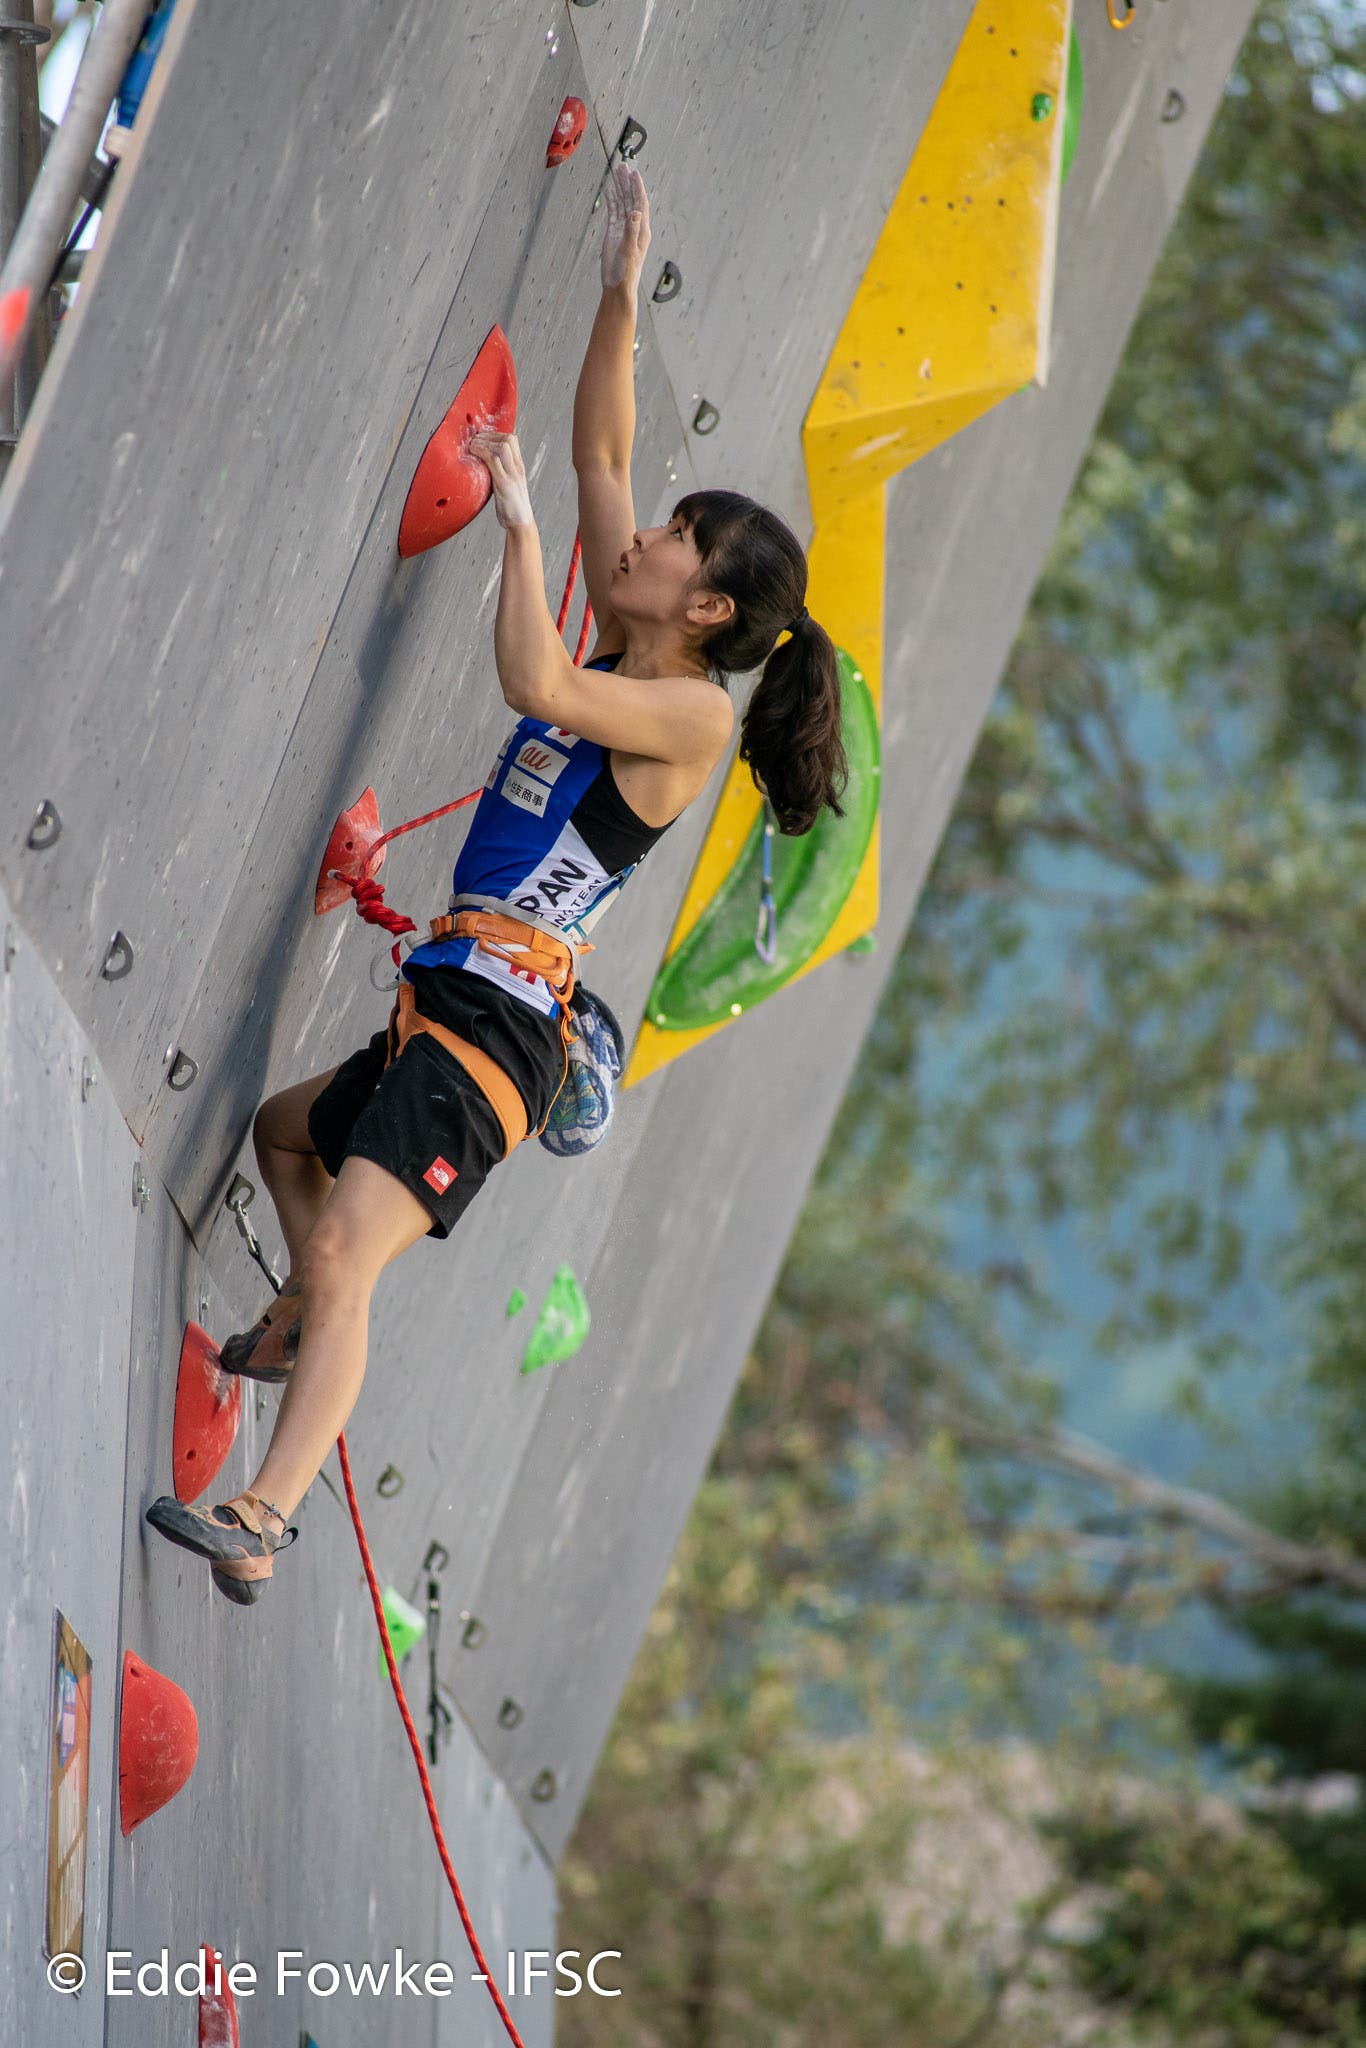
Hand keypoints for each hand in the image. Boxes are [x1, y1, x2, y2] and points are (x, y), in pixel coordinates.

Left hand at [469, 429, 534, 529]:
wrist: (520, 523)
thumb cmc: (511, 506)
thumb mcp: (509, 484)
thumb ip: (501, 472)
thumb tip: (485, 464)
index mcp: (519, 467)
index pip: (512, 440)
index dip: (496, 434)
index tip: (483, 437)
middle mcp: (518, 468)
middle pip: (508, 439)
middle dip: (489, 436)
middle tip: (475, 440)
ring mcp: (512, 475)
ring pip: (501, 447)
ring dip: (484, 442)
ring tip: (472, 445)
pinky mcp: (504, 483)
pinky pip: (493, 460)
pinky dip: (481, 452)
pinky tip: (473, 453)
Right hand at [600, 162, 649, 292]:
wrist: (617, 285)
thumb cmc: (627, 271)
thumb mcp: (629, 250)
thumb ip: (631, 230)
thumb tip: (635, 211)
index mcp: (642, 229)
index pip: (640, 203)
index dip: (637, 187)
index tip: (634, 173)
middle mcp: (634, 226)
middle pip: (631, 199)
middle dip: (628, 183)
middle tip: (623, 166)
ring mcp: (623, 228)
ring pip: (622, 203)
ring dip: (620, 188)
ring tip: (616, 172)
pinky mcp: (614, 233)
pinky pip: (614, 212)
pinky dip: (612, 201)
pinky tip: (610, 190)